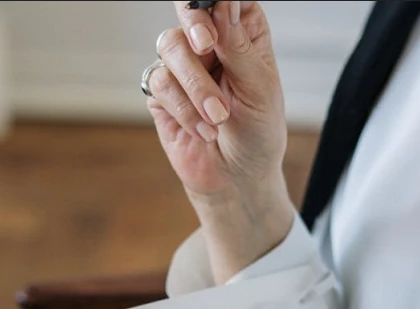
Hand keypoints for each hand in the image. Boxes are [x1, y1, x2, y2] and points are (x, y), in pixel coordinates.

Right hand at [148, 1, 294, 281]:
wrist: (237, 180)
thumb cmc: (257, 135)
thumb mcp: (260, 89)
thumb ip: (238, 46)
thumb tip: (221, 5)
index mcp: (241, 31)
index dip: (213, 4)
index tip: (216, 21)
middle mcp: (210, 42)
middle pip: (189, 11)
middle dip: (196, 25)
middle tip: (207, 43)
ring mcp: (183, 67)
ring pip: (171, 48)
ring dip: (195, 87)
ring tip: (218, 118)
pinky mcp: (162, 94)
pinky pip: (159, 83)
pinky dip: (183, 109)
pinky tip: (203, 130)